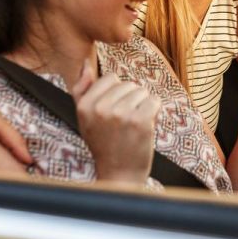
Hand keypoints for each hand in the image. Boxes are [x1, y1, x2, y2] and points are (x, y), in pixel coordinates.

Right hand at [71, 61, 160, 184]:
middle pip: (129, 84)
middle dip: (131, 100)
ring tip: (134, 127)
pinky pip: (154, 101)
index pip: (111, 78)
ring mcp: (120, 114)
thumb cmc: (104, 144)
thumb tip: (85, 64)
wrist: (119, 174)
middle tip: (124, 124)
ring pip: (143, 92)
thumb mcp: (85, 118)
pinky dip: (155, 112)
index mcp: (84, 105)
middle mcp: (100, 108)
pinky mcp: (140, 121)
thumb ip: (82, 90)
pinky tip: (146, 127)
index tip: (113, 114)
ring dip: (143, 107)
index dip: (117, 94)